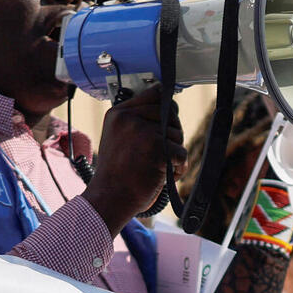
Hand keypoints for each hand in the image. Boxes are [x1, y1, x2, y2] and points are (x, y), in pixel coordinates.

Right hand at [85, 85, 183, 232]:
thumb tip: (166, 102)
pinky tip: (162, 176)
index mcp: (118, 114)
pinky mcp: (157, 148)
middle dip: (172, 133)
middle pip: (170, 113)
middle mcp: (129, 118)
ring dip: (174, 154)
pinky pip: (182, 153)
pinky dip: (178, 168)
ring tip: (156, 167)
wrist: (110, 198)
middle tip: (160, 152)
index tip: (166, 121)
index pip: (154, 94)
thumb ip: (137, 120)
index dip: (166, 108)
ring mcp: (143, 132)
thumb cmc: (116, 174)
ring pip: (177, 134)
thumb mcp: (117, 138)